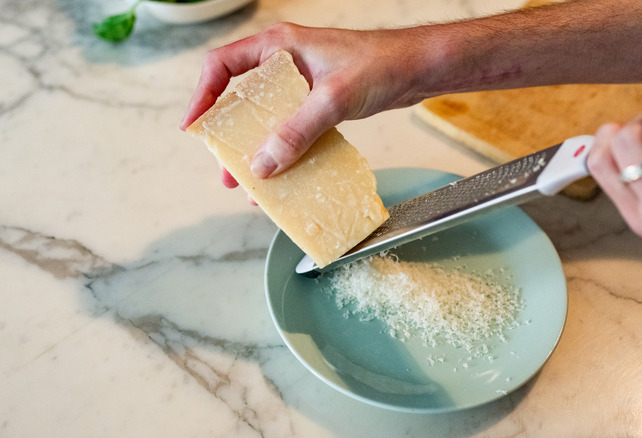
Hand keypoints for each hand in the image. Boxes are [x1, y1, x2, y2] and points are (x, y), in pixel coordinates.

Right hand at [181, 23, 429, 180]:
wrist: (418, 68)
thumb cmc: (381, 64)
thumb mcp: (333, 99)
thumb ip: (297, 131)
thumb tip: (265, 164)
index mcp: (279, 47)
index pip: (222, 66)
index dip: (202, 96)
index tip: (194, 127)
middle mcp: (286, 63)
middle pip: (242, 98)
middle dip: (231, 135)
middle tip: (226, 168)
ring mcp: (303, 84)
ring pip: (267, 117)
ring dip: (258, 148)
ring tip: (251, 181)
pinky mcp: (319, 102)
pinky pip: (292, 128)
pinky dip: (285, 150)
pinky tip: (285, 173)